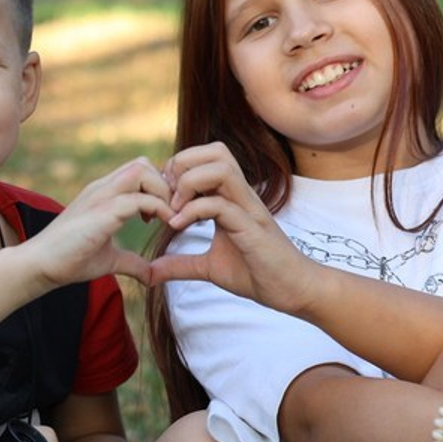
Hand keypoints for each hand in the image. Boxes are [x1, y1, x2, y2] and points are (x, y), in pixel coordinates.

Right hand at [27, 157, 178, 287]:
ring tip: (168, 217)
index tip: (166, 213)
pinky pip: (139, 198)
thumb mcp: (110, 260)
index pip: (139, 170)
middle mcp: (102, 188)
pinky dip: (159, 208)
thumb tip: (152, 275)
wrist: (40, 265)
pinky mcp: (102, 212)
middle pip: (143, 163)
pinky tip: (162, 226)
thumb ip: (132, 262)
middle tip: (170, 212)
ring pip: (142, 170)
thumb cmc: (69, 260)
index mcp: (103, 194)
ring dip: (162, 191)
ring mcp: (100, 197)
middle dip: (164, 184)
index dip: (159, 187)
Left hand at [151, 142, 322, 313]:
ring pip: (221, 168)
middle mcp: (241, 196)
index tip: (161, 197)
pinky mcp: (252, 228)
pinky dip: (193, 210)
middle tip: (166, 195)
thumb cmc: (256, 274)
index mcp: (231, 198)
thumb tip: (150, 272)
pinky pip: (222, 204)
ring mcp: (249, 208)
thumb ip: (180, 264)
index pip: (206, 158)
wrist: (291, 290)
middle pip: (215, 151)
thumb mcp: (208, 268)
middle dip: (183, 164)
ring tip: (173, 209)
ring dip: (189, 182)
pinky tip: (178, 227)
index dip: (178, 170)